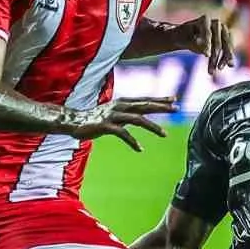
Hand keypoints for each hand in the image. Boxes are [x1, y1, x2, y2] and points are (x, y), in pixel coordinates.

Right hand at [62, 96, 177, 151]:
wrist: (73, 122)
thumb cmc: (94, 120)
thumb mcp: (113, 114)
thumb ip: (126, 114)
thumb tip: (138, 115)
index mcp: (122, 103)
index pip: (144, 100)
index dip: (159, 99)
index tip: (174, 99)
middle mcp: (119, 106)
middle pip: (144, 105)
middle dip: (161, 107)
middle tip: (176, 108)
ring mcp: (112, 115)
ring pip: (137, 119)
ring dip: (152, 127)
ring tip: (164, 134)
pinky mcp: (106, 126)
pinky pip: (122, 134)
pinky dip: (132, 141)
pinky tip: (140, 148)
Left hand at [174, 14, 232, 74]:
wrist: (187, 36)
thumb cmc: (183, 36)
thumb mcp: (184, 38)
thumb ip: (192, 41)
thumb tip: (202, 47)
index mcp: (204, 19)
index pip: (208, 32)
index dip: (207, 43)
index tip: (206, 55)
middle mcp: (216, 23)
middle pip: (218, 40)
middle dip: (215, 55)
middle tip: (212, 66)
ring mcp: (222, 30)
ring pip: (226, 45)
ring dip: (224, 58)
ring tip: (219, 69)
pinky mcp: (226, 38)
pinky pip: (228, 48)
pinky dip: (228, 57)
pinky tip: (230, 65)